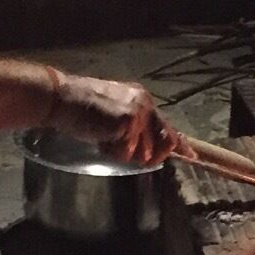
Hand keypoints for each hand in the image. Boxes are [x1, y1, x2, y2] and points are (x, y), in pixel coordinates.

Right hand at [48, 74, 173, 167]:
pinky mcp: (128, 122)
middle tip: (120, 147)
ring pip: (142, 153)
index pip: (166, 125)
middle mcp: (145, 104)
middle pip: (162, 143)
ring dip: (121, 152)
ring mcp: (139, 113)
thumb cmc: (81, 108)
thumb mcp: (114, 115)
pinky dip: (110, 151)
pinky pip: (125, 153)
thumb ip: (134, 128)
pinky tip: (99, 137)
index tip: (191, 156)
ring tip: (103, 136)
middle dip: (147, 155)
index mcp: (142, 99)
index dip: (178, 143)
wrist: (63, 98)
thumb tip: (146, 150)